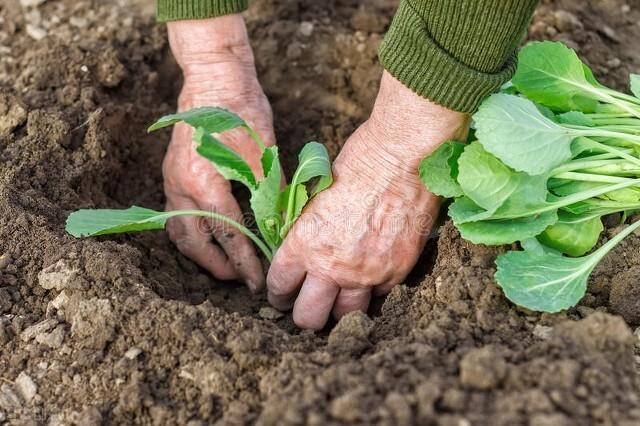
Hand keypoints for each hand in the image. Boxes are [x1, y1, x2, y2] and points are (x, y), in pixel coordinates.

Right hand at [163, 15, 274, 291]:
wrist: (214, 77)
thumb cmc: (241, 109)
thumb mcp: (262, 152)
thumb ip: (269, 194)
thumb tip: (282, 228)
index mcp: (203, 181)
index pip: (226, 233)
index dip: (244, 261)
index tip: (258, 281)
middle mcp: (180, 185)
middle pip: (193, 241)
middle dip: (217, 266)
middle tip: (241, 281)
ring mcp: (172, 179)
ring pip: (180, 231)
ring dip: (201, 253)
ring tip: (226, 266)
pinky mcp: (174, 174)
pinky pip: (177, 215)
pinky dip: (194, 233)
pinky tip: (213, 238)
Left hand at [267, 71, 469, 328]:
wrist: (402, 156)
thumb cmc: (356, 164)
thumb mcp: (315, 199)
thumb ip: (306, 234)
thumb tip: (299, 253)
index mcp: (304, 245)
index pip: (280, 288)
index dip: (278, 294)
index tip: (283, 294)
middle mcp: (332, 267)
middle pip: (308, 318)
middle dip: (303, 314)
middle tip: (307, 304)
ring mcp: (367, 274)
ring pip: (346, 317)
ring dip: (339, 309)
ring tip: (338, 298)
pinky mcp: (396, 271)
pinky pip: (378, 296)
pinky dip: (371, 290)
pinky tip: (369, 275)